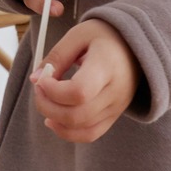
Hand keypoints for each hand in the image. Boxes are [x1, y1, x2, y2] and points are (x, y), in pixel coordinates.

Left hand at [29, 17, 140, 141]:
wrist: (135, 45)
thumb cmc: (104, 36)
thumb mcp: (78, 36)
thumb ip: (56, 57)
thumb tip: (35, 80)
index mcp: (108, 66)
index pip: (79, 92)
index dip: (54, 91)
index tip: (43, 78)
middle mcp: (116, 91)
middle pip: (77, 115)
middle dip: (47, 106)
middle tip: (39, 89)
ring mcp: (117, 107)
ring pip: (81, 128)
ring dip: (55, 119)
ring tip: (45, 101)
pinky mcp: (114, 116)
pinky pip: (90, 134)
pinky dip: (67, 132)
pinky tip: (53, 119)